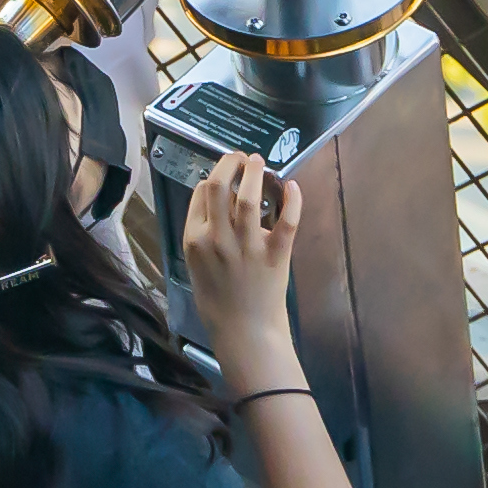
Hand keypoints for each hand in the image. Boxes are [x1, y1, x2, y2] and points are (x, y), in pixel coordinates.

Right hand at [181, 153, 302, 376]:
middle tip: (241, 157)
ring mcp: (248, 246)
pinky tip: (292, 186)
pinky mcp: (276, 255)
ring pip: (251, 198)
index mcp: (195, 239)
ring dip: (255, 173)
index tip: (223, 173)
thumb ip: (200, 232)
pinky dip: (292, 200)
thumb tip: (211, 198)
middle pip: (221, 187)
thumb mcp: (195, 264)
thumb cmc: (217, 300)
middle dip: (231, 163)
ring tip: (259, 161)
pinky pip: (286, 221)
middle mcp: (219, 238)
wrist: (244, 331)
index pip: (201, 194)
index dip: (213, 177)